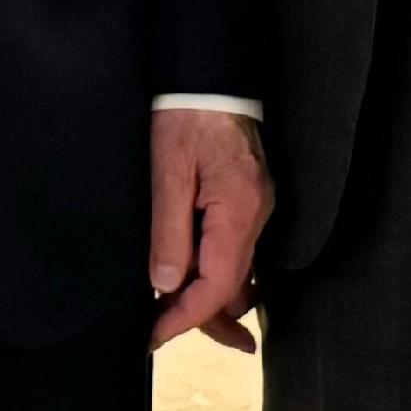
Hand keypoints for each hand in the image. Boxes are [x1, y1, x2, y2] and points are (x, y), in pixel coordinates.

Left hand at [150, 108, 273, 352]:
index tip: (154, 335)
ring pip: (237, 271)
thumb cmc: (185, 115)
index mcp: (238, 211)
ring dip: (210, 299)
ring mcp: (256, 206)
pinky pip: (236, 249)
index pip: (217, 285)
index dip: (186, 317)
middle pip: (233, 286)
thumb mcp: (167, 171)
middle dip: (201, 317)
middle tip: (162, 338)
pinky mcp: (248, 197)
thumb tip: (166, 282)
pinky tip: (199, 284)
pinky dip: (217, 273)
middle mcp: (255, 215)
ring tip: (181, 323)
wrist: (207, 73)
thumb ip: (168, 231)